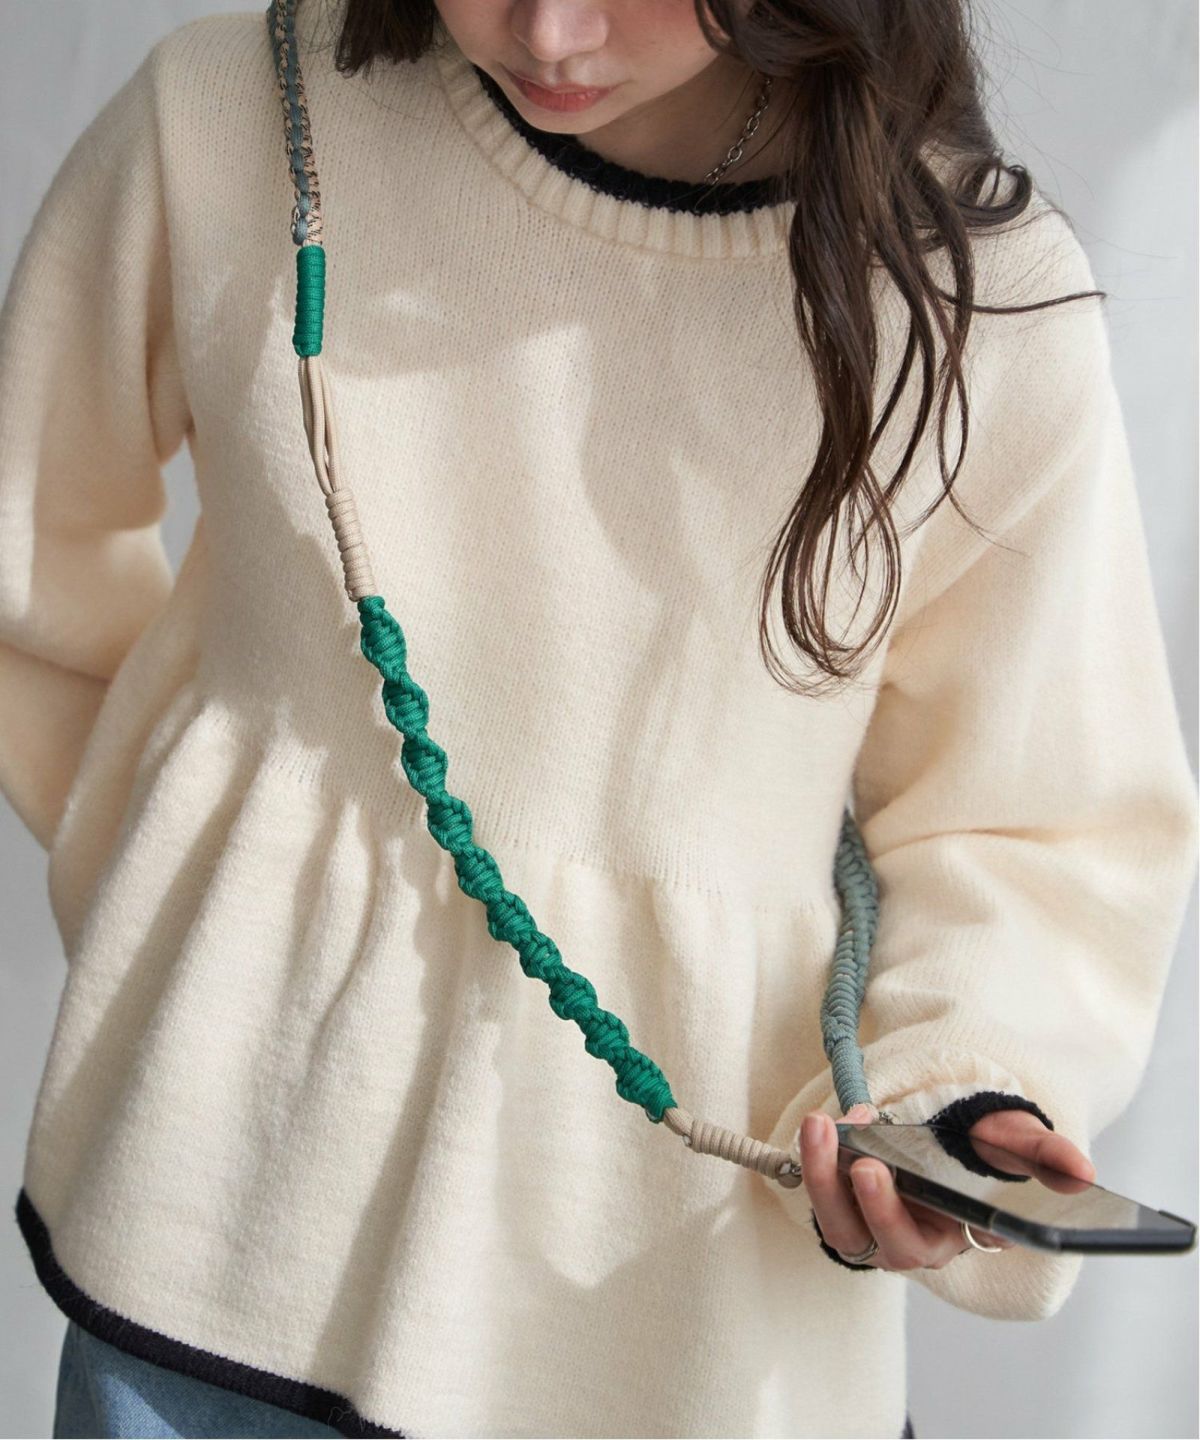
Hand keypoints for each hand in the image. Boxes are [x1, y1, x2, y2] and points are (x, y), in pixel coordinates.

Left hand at [795, 1101, 1095, 1270]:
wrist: (942, 1132)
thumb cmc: (982, 1147)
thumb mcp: (1017, 1141)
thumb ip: (1047, 1155)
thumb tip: (1083, 1173)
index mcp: (963, 1233)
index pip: (954, 1241)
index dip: (945, 1223)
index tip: (944, 1202)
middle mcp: (915, 1240)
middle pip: (891, 1244)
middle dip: (877, 1206)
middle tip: (867, 1164)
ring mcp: (872, 1225)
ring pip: (843, 1225)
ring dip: (824, 1178)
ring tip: (821, 1128)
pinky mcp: (841, 1202)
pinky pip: (822, 1196)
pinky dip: (815, 1163)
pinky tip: (823, 1126)